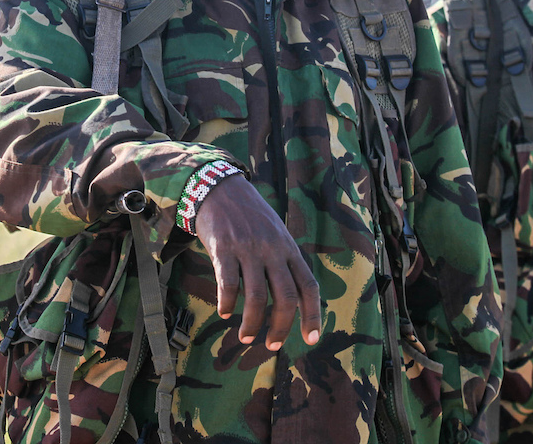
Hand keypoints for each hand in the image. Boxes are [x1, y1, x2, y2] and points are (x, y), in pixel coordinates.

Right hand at [193, 175, 321, 350]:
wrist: (219, 187)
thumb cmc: (248, 215)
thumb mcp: (275, 233)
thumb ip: (283, 260)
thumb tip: (289, 298)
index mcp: (288, 248)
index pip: (308, 286)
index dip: (313, 314)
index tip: (312, 339)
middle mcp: (272, 250)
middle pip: (285, 297)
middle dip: (281, 327)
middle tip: (272, 346)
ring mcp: (248, 249)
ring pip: (257, 297)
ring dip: (252, 323)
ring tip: (245, 337)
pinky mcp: (223, 248)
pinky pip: (228, 284)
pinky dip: (227, 304)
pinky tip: (224, 312)